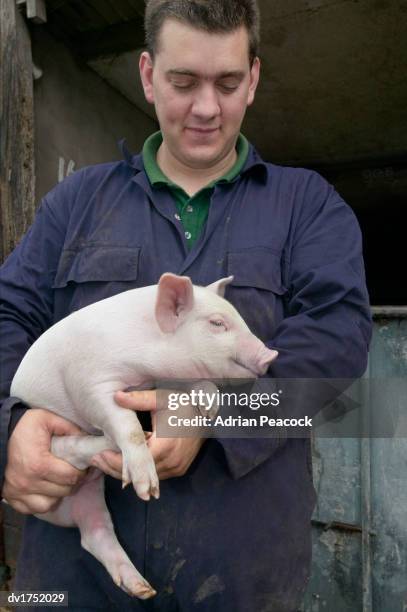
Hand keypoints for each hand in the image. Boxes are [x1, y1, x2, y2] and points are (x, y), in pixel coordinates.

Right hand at [2, 408, 87, 514]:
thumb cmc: (26, 427)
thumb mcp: (49, 419)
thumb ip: (70, 429)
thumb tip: (87, 442)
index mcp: (39, 464)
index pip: (71, 477)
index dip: (81, 471)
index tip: (81, 466)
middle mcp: (27, 482)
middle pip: (63, 491)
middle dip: (72, 481)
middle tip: (72, 472)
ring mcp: (18, 492)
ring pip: (50, 504)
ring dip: (58, 494)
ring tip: (58, 481)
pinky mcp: (12, 498)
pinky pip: (34, 509)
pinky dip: (43, 502)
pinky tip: (45, 489)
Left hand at [90, 390, 204, 480]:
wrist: (209, 413)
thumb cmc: (184, 403)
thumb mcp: (162, 398)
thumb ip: (139, 398)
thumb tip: (115, 396)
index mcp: (166, 445)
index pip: (136, 461)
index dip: (115, 460)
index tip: (98, 454)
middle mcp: (172, 461)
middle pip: (138, 474)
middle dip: (115, 467)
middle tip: (94, 460)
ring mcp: (176, 468)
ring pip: (145, 477)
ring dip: (126, 471)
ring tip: (105, 461)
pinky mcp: (178, 469)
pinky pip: (154, 474)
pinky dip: (140, 470)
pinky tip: (124, 461)